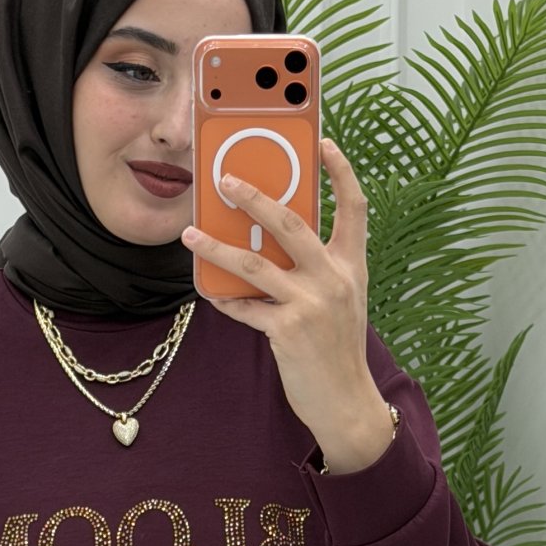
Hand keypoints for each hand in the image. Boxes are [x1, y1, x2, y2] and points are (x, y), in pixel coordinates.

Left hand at [181, 138, 390, 464]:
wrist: (346, 402)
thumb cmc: (336, 350)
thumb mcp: (340, 301)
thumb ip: (315, 269)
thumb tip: (270, 242)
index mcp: (351, 266)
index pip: (355, 208)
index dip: (341, 172)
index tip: (324, 143)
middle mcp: (334, 278)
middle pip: (291, 223)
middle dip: (254, 196)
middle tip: (225, 180)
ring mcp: (311, 304)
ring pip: (254, 263)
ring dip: (217, 246)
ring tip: (190, 234)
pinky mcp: (288, 331)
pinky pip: (245, 307)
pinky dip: (225, 299)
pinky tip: (208, 291)